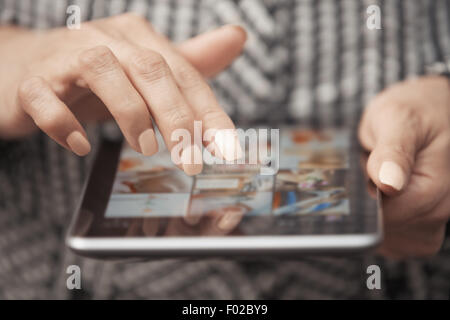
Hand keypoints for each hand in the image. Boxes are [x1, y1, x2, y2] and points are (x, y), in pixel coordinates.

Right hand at [0, 14, 245, 174]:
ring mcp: (65, 57)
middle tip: (191, 161)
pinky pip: (45, 98)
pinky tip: (81, 146)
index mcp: (138, 38)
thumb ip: (189, 63)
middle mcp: (106, 39)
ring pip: (104, 72)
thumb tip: (237, 37)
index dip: (209, 112)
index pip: (184, 73)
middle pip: (150, 68)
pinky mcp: (32, 81)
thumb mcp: (145, 72)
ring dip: (130, 114)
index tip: (228, 149)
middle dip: (177, 117)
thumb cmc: (93, 77)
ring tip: (146, 149)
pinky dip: (64, 124)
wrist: (22, 66)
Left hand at [359, 76, 449, 257]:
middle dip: (365, 205)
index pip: (390, 216)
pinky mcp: (419, 227)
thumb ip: (394, 151)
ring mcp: (431, 222)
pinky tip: (376, 195)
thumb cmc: (415, 111)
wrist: (426, 112)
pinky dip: (375, 221)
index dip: (363, 202)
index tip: (353, 181)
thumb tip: (389, 184)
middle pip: (387, 230)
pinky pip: (390, 240)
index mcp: (438, 186)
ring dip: (370, 214)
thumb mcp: (399, 118)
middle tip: (363, 171)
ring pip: (386, 239)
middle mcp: (441, 210)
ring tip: (373, 180)